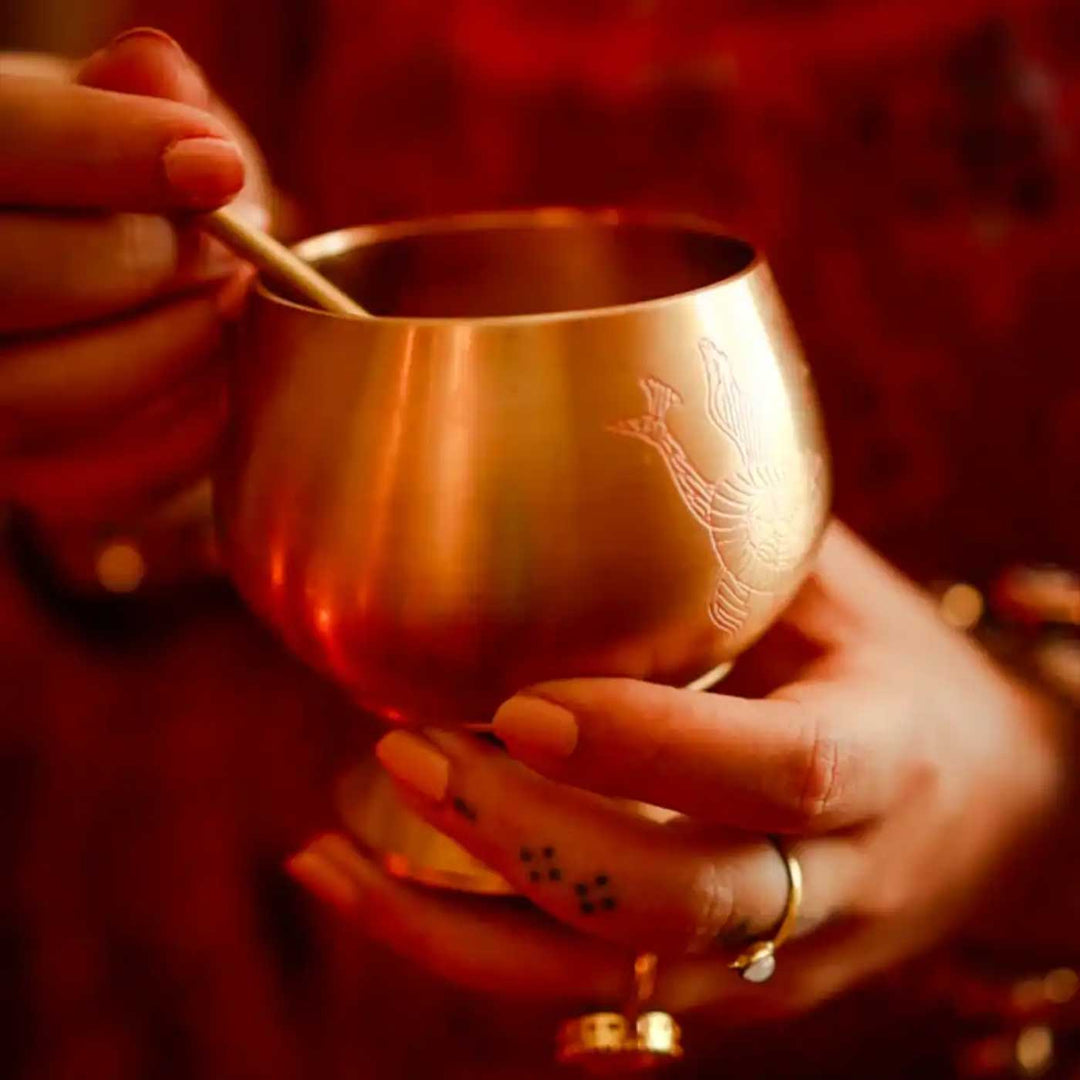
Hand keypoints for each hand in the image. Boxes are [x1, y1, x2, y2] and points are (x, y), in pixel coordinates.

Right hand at [0, 29, 268, 529]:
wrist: (56, 279)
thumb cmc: (80, 187)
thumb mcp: (90, 114)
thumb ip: (116, 93)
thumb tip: (159, 70)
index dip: (107, 152)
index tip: (218, 166)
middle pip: (27, 274)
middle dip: (153, 260)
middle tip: (228, 245)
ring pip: (47, 394)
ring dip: (173, 349)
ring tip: (231, 304)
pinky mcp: (12, 463)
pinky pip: (94, 472)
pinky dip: (181, 425)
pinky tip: (224, 372)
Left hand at [289, 523, 1071, 1017]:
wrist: (998, 817)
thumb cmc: (906, 678)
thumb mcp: (848, 595)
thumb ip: (734, 548)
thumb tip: (591, 464)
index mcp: (881, 762)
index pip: (776, 774)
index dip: (650, 745)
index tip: (521, 701)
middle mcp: (832, 885)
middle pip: (673, 898)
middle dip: (525, 834)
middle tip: (403, 747)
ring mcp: (773, 960)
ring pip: (604, 979)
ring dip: (452, 922)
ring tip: (327, 851)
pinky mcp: (722, 996)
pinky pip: (579, 996)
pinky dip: (459, 947)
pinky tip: (364, 886)